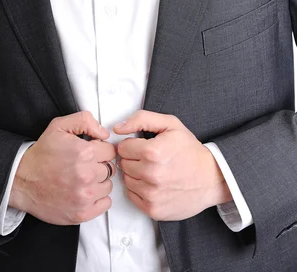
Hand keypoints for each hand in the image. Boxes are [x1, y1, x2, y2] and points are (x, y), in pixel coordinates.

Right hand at [9, 111, 115, 224]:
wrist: (22, 180)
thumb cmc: (41, 155)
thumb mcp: (59, 126)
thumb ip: (85, 121)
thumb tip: (104, 133)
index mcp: (84, 153)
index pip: (110, 151)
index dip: (100, 150)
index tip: (91, 153)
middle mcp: (86, 175)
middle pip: (110, 168)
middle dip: (99, 165)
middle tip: (83, 166)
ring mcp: (85, 196)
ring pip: (108, 186)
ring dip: (99, 182)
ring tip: (82, 179)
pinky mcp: (82, 212)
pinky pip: (105, 204)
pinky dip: (98, 198)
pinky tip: (85, 191)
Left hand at [113, 110, 231, 221]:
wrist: (211, 178)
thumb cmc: (190, 151)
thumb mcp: (170, 124)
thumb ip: (141, 119)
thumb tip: (117, 128)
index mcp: (152, 152)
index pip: (123, 147)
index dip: (133, 144)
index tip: (145, 146)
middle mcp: (150, 175)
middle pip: (123, 163)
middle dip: (134, 159)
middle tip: (151, 158)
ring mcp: (151, 195)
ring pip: (126, 179)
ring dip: (136, 174)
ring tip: (154, 170)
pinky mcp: (153, 209)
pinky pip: (132, 195)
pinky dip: (140, 189)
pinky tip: (154, 183)